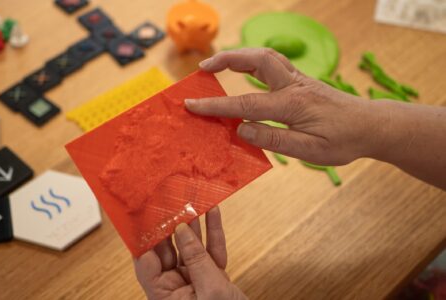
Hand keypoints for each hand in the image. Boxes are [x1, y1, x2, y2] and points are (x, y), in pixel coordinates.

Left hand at [133, 207, 247, 299]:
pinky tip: (213, 214)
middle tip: (171, 199)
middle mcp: (175, 289)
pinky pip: (210, 252)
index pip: (146, 263)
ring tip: (193, 200)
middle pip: (167, 251)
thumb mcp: (210, 291)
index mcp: (164, 297)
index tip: (144, 212)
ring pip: (190, 248)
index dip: (144, 237)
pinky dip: (213, 234)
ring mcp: (194, 282)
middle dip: (170, 224)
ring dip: (194, 224)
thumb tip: (182, 230)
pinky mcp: (212, 279)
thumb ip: (196, 259)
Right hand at [185, 48, 384, 165]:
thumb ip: (275, 140)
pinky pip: (272, 63)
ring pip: (265, 55)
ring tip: (216, 64)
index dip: (216, 106)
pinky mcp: (301, 80)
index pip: (246, 104)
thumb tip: (242, 130)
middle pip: (256, 59)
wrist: (371, 126)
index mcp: (292, 105)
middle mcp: (293, 85)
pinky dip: (252, 61)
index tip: (191, 105)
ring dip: (238, 56)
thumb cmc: (343, 141)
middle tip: (202, 68)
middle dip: (226, 60)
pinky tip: (243, 69)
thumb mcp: (311, 151)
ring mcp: (298, 79)